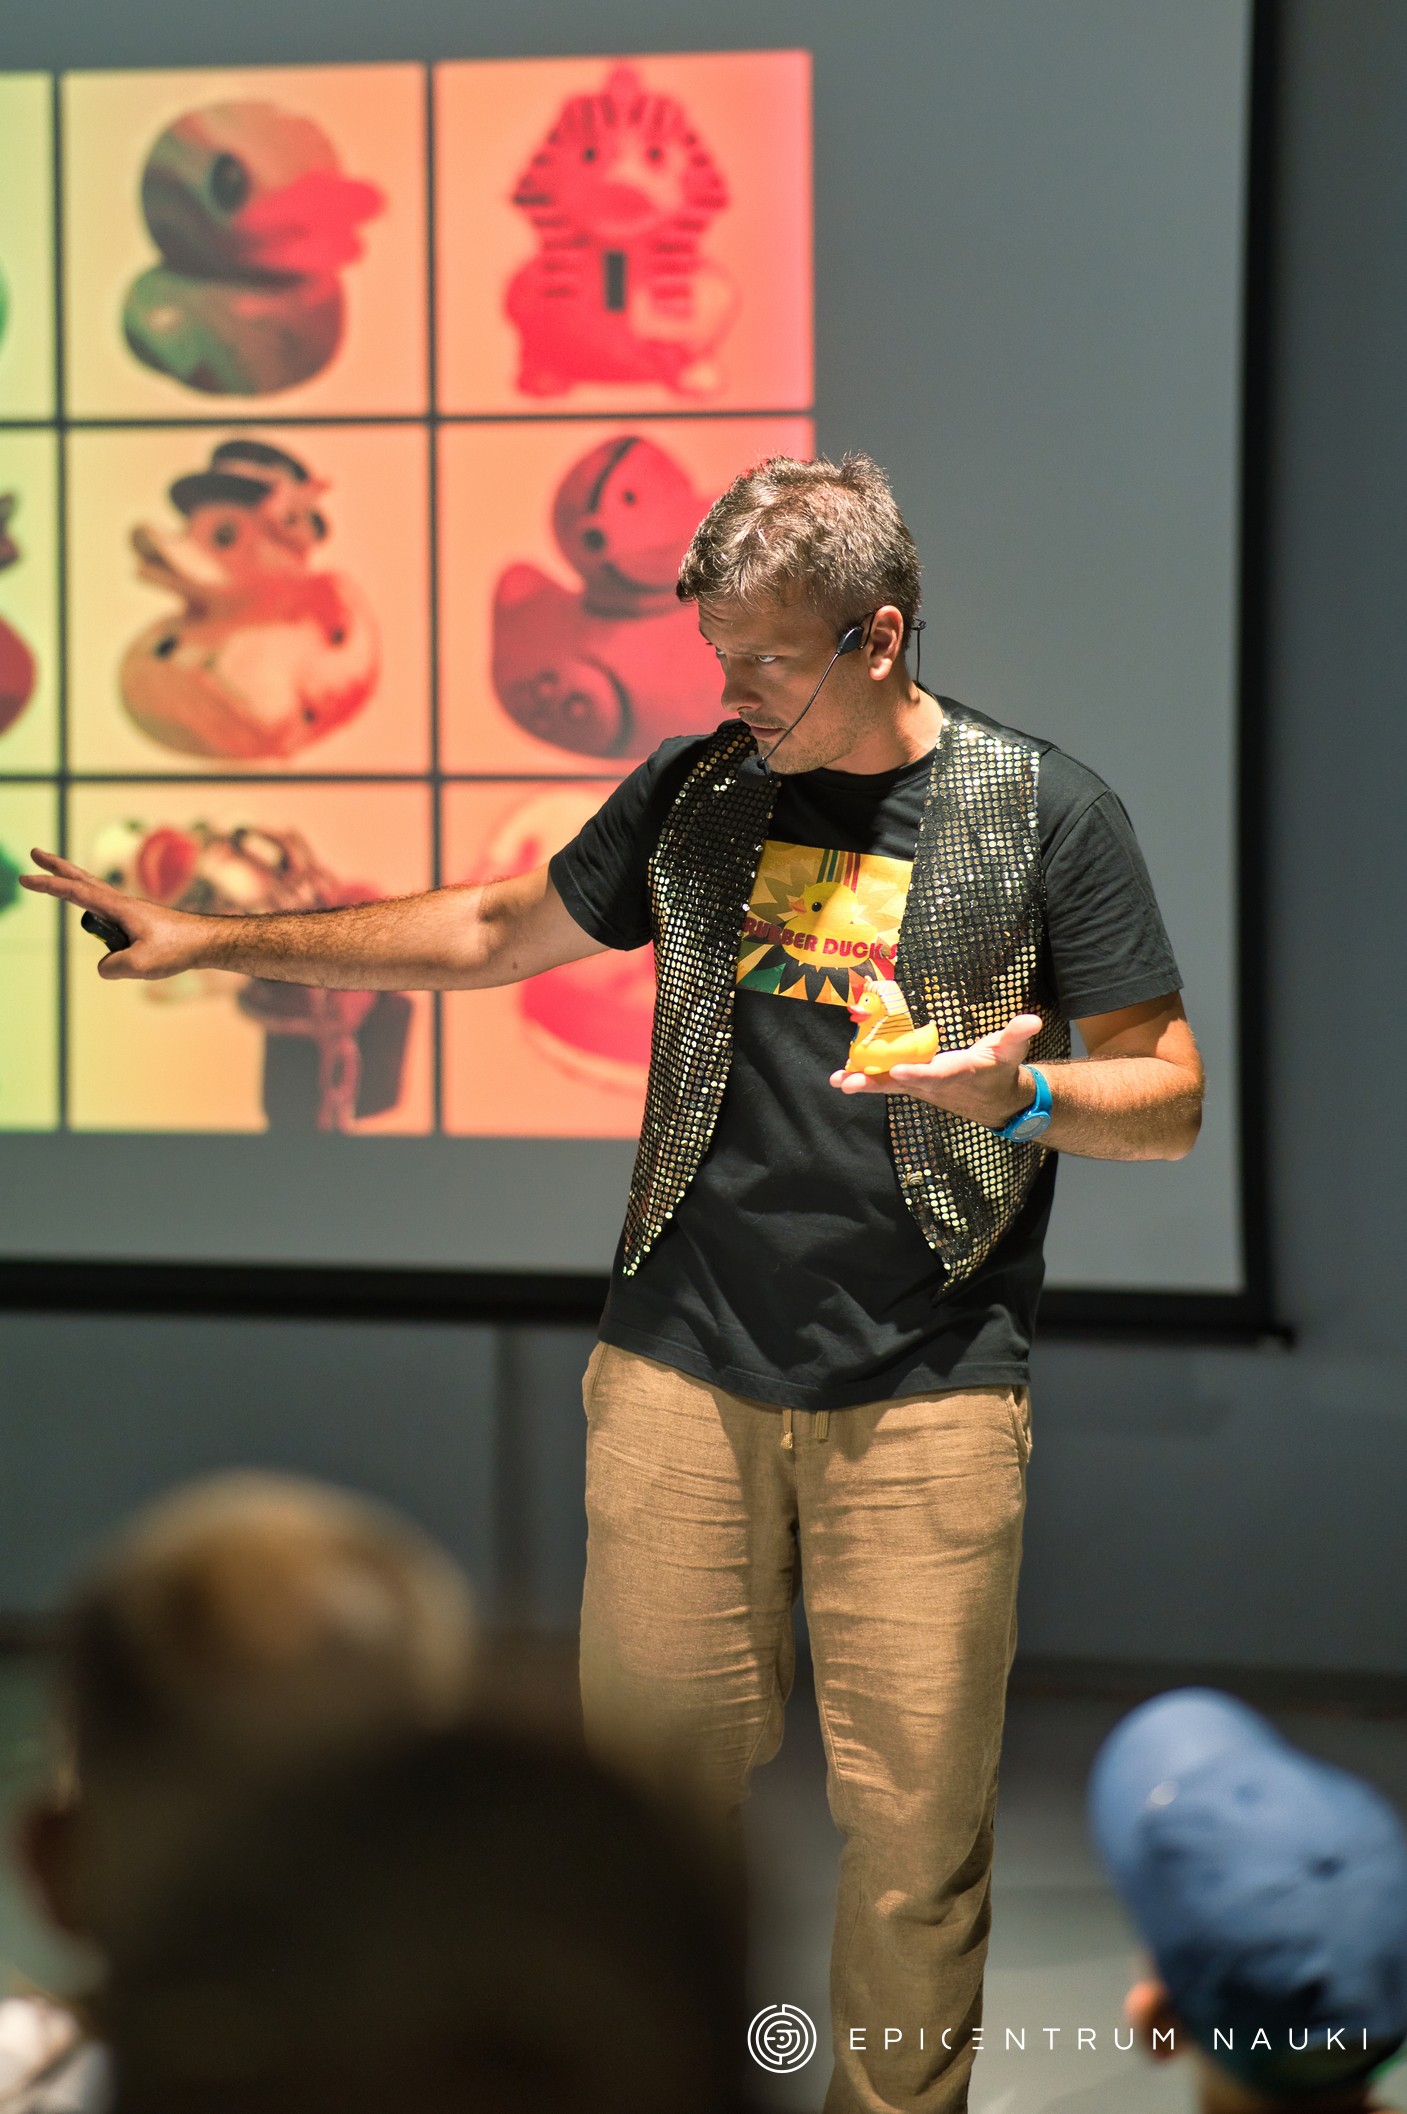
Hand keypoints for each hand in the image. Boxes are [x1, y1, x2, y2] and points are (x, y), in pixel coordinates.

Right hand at [20, 848, 210, 981]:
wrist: (208, 941)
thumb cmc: (179, 948)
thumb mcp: (141, 965)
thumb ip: (114, 966)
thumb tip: (104, 967)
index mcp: (119, 908)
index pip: (76, 893)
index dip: (49, 886)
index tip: (26, 878)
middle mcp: (122, 904)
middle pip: (83, 880)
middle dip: (57, 867)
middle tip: (36, 853)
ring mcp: (130, 912)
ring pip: (94, 895)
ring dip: (74, 886)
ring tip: (57, 882)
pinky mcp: (138, 922)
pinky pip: (108, 916)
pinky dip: (97, 915)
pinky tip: (105, 935)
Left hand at [829, 1012, 1044, 1127]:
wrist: (998, 1102)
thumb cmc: (1001, 1069)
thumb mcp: (1012, 1050)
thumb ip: (1018, 1034)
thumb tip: (1032, 1019)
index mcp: (960, 1073)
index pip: (938, 1074)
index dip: (919, 1073)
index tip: (900, 1070)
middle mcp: (937, 1084)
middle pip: (904, 1083)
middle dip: (877, 1082)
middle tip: (849, 1082)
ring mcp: (924, 1088)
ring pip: (891, 1085)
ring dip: (864, 1083)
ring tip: (838, 1081)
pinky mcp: (915, 1085)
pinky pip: (887, 1082)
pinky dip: (865, 1080)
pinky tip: (840, 1078)